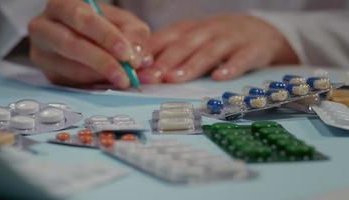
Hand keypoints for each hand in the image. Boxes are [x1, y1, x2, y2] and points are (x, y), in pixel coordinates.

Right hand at [29, 0, 152, 88]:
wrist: (89, 38)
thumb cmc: (107, 27)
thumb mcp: (125, 24)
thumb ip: (134, 36)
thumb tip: (138, 58)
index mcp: (62, 5)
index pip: (81, 18)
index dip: (105, 37)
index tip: (126, 53)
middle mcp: (44, 27)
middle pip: (70, 45)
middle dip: (102, 62)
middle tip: (125, 76)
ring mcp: (42, 53)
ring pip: (68, 68)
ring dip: (99, 78)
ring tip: (123, 81)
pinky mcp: (47, 74)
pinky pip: (70, 83)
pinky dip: (93, 86)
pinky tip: (110, 85)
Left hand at [138, 15, 298, 82]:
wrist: (260, 31)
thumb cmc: (218, 39)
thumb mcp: (194, 40)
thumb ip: (171, 53)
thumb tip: (142, 72)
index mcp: (190, 29)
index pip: (166, 37)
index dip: (150, 51)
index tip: (134, 66)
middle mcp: (208, 31)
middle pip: (184, 44)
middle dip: (166, 60)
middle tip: (151, 77)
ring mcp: (231, 38)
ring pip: (209, 51)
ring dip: (191, 64)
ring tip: (176, 78)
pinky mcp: (253, 48)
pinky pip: (242, 57)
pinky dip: (231, 67)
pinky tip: (220, 77)